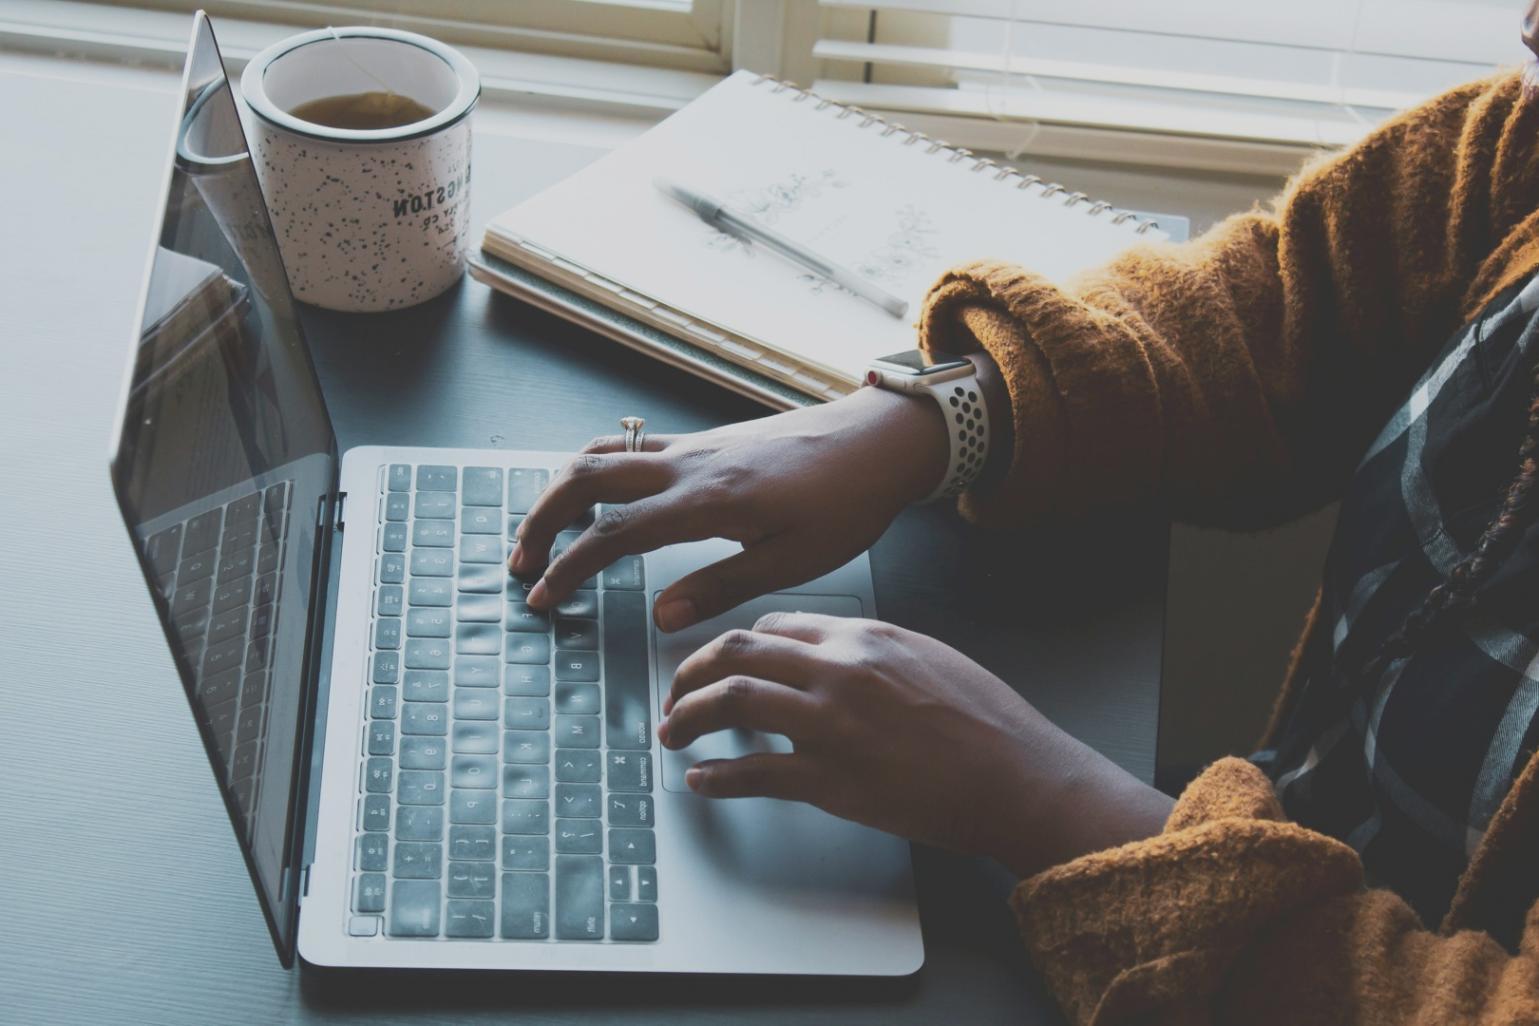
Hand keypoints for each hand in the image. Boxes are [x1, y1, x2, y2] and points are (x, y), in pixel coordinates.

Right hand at [508, 385, 949, 630]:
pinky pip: (632, 448)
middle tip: (523, 561)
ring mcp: (695, 447)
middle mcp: (690, 464)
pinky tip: (600, 499)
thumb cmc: (847, 501)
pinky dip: (597, 470)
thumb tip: (661, 615)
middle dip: (542, 517)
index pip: (613, 532)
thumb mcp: (793, 563)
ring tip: (547, 530)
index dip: (569, 566)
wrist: (878, 441)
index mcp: (707, 500)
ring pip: (604, 452)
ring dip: (562, 488)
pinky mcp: (707, 442)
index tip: (543, 596)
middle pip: (585, 476)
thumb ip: (721, 587)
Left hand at [659, 613, 1172, 877]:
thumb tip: (833, 657)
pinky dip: (716, 778)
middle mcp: (840, 670)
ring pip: (732, 701)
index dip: (737, 644)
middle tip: (677, 693)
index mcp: (864, 636)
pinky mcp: (831, 781)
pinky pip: (752, 772)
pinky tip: (702, 782)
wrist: (1019, 777)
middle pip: (738, 651)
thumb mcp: (930, 657)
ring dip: (688, 716)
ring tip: (673, 733)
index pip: (774, 623)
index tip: (721, 663)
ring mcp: (832, 725)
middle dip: (692, 672)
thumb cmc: (988, 723)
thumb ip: (873, 651)